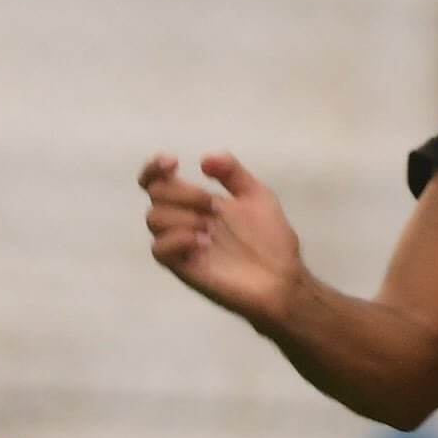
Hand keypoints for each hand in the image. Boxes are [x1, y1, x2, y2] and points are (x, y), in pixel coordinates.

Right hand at [141, 151, 307, 327]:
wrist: (283, 278)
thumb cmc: (270, 240)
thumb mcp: (256, 195)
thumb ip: (232, 171)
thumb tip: (204, 159)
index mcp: (196, 202)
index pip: (157, 181)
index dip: (154, 167)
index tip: (174, 161)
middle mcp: (184, 221)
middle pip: (156, 194)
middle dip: (185, 193)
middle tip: (214, 206)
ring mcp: (181, 245)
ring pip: (154, 218)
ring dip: (183, 215)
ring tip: (212, 228)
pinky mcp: (184, 267)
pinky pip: (159, 250)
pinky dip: (177, 239)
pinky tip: (203, 242)